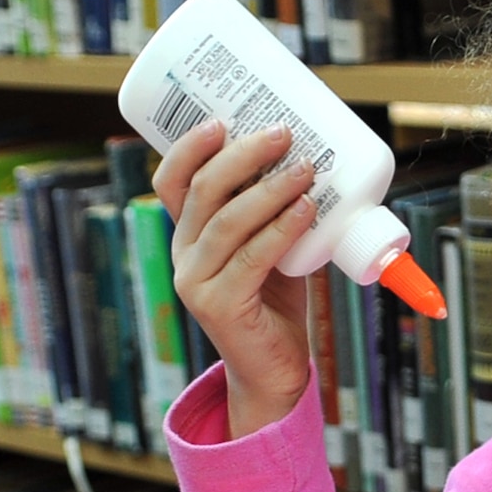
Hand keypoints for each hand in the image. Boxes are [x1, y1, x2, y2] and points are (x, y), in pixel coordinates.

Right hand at [152, 119, 316, 437]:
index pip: (174, 180)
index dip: (190, 146)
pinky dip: (282, 228)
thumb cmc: (275, 303)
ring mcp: (197, 281)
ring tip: (305, 168)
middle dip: (242, 155)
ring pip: (228, 220)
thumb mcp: (273, 248)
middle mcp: (184, 254)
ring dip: (269, 188)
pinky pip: (252, 256)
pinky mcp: (220, 305)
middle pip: (203, 190)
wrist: (273, 371)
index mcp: (189, 235)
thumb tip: (318, 158)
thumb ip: (278, 213)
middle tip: (282, 133)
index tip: (222, 120)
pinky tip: (306, 210)